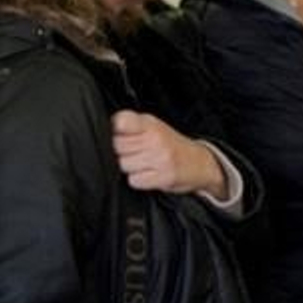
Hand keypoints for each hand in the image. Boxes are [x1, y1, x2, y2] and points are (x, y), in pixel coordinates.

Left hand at [110, 110, 227, 197]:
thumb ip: (129, 126)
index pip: (121, 122)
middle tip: (137, 152)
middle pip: (116, 146)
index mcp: (150, 123)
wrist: (200, 163)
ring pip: (124, 165)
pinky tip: (150, 174)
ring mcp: (160, 158)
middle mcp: (156, 139)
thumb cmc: (170, 145)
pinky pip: (134, 180)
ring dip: (131, 167)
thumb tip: (102, 133)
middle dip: (122, 151)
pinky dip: (139, 180)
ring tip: (145, 163)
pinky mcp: (164, 177)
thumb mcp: (152, 126)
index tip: (122, 134)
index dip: (115, 130)